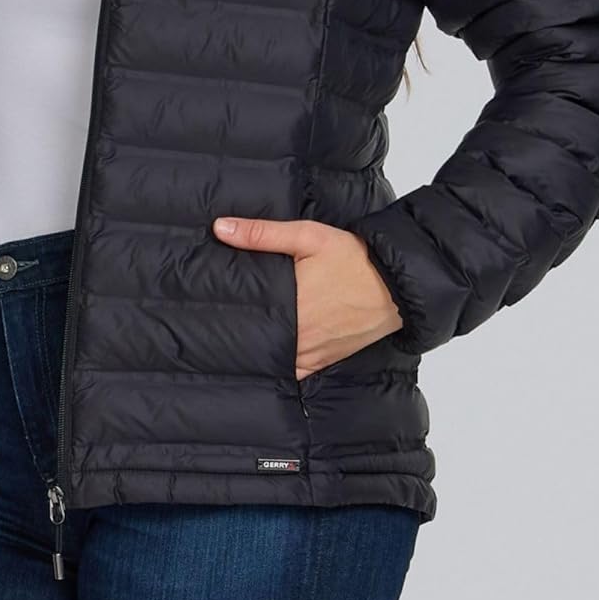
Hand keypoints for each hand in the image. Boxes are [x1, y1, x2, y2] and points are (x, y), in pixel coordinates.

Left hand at [212, 216, 403, 379]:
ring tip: (229, 340)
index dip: (222, 317)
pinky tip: (264, 356)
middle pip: (255, 341)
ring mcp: (313, 352)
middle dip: (235, 333)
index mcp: (291, 306)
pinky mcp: (325, 360)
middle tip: (209, 325)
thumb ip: (262, 233)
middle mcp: (300, 335)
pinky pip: (294, 371)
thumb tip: (220, 228)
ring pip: (272, 359)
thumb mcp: (307, 236)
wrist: (396, 284)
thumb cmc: (353, 258)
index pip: (244, 319)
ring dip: (255, 350)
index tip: (202, 310)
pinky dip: (278, 366)